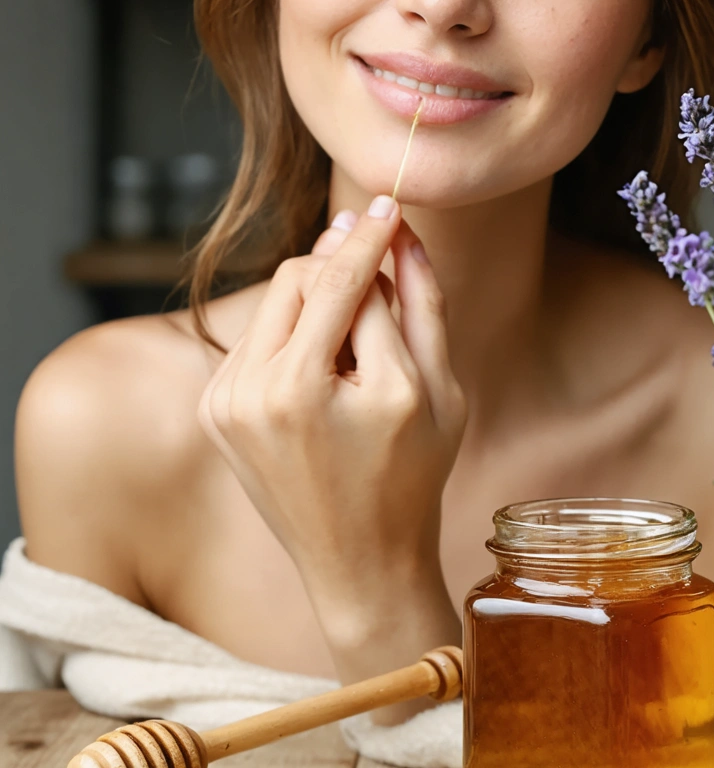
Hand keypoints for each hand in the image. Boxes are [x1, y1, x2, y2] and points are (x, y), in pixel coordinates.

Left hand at [198, 196, 465, 670]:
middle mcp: (265, 394)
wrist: (358, 562)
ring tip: (356, 358)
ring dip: (318, 304)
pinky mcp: (215, 413)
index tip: (387, 205)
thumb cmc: (413, 480)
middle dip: (343, 270)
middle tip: (382, 294)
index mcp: (327, 391)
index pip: (351, 280)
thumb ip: (423, 306)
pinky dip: (293, 340)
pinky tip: (323, 383)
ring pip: (275, 303)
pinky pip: (258, 340)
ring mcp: (229, 405)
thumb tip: (401, 233)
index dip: (372, 238)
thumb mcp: (443, 395)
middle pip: (300, 276)